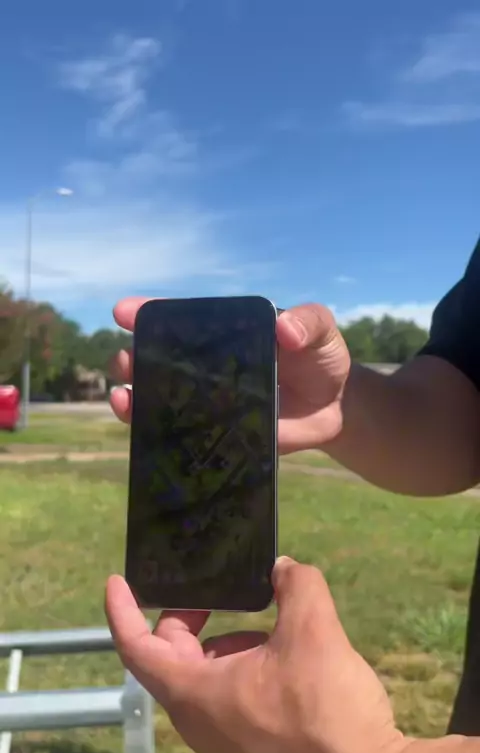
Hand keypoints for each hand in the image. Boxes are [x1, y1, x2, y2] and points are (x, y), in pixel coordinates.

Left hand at [105, 557, 407, 752]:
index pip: (136, 646)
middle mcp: (199, 723)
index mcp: (193, 692)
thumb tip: (286, 568)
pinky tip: (293, 663)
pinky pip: (233, 702)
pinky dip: (248, 672)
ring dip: (229, 646)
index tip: (117, 581)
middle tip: (219, 592)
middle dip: (192, 619)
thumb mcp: (313, 632)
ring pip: (208, 680)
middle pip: (175, 658)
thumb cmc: (326, 714)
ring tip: (272, 627)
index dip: (122, 609)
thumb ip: (297, 586)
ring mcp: (226, 745)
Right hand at [110, 299, 350, 452]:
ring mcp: (208, 403)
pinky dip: (158, 433)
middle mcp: (206, 367)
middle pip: (157, 360)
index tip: (124, 312)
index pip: (179, 322)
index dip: (148, 313)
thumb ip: (308, 322)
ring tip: (124, 394)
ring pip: (159, 398)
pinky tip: (144, 429)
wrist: (337, 405)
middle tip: (126, 359)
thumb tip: (284, 329)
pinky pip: (182, 435)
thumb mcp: (320, 329)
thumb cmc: (320, 356)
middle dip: (133, 358)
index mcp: (223, 335)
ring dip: (134, 396)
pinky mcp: (218, 435)